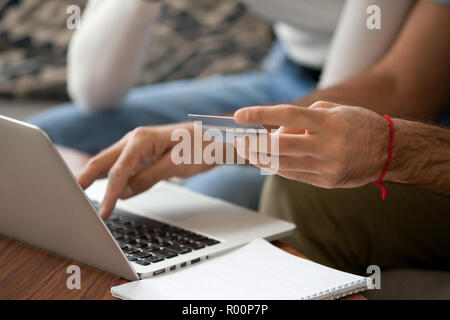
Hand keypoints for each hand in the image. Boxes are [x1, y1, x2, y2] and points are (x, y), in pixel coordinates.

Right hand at [77, 123, 210, 218]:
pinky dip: (110, 180)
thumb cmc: (200, 146)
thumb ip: (149, 177)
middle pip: (103, 161)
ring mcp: (137, 147)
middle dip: (85, 178)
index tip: (102, 212)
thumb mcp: (177, 164)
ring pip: (109, 164)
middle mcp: (135, 140)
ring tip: (77, 196)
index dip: (109, 193)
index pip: (119, 170)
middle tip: (67, 196)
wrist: (215, 139)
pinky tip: (102, 189)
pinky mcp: (141, 155)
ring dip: (94, 179)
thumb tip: (125, 192)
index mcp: (142, 139)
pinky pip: (121, 168)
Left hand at [233, 101, 389, 188]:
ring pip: (284, 164)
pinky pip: (295, 175)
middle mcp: (327, 145)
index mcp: (328, 122)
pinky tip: (266, 162)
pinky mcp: (328, 182)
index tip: (240, 115)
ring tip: (248, 151)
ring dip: (261, 158)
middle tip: (238, 140)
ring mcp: (327, 167)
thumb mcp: (334, 111)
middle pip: (280, 145)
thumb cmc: (358, 125)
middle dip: (254, 144)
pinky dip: (278, 168)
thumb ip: (303, 118)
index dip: (260, 114)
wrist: (389, 151)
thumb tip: (277, 130)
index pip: (287, 115)